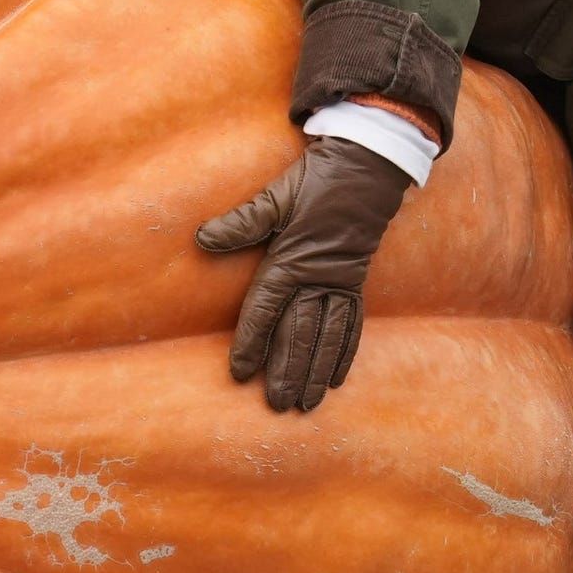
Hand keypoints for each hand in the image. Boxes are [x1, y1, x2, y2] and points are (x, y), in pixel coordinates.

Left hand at [195, 136, 412, 412]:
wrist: (368, 168)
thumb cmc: (318, 182)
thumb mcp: (277, 196)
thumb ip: (243, 222)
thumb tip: (204, 238)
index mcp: (292, 260)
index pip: (266, 310)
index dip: (252, 343)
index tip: (241, 373)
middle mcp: (318, 279)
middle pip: (299, 333)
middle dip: (288, 371)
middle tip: (278, 405)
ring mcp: (341, 283)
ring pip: (327, 337)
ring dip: (316, 372)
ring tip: (308, 403)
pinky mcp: (356, 282)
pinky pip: (352, 324)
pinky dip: (344, 353)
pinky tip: (338, 378)